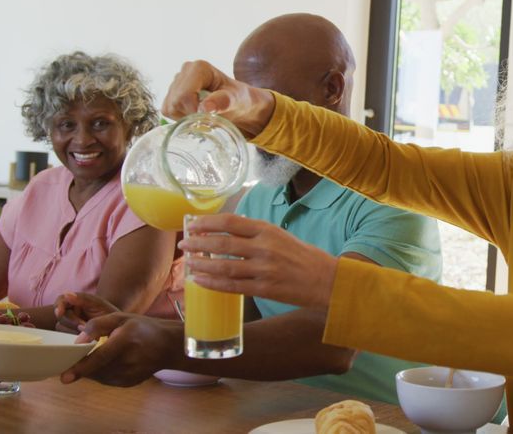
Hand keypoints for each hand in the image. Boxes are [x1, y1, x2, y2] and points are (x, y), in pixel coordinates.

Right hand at [54, 292, 120, 333]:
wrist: (117, 328)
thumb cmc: (109, 314)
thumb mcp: (99, 304)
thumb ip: (83, 299)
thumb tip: (67, 294)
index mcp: (76, 300)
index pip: (61, 300)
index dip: (58, 306)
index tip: (60, 312)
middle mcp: (71, 311)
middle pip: (61, 316)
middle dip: (72, 321)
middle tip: (84, 326)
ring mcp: (70, 324)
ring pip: (61, 327)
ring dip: (73, 330)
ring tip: (88, 332)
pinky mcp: (71, 335)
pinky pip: (64, 337)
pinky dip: (72, 337)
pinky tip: (83, 338)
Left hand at [60, 313, 181, 386]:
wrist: (168, 346)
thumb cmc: (142, 328)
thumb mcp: (121, 317)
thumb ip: (97, 325)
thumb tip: (77, 341)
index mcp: (126, 340)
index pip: (100, 357)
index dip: (82, 367)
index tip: (65, 377)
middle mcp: (128, 360)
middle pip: (96, 368)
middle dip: (82, 366)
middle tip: (73, 359)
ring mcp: (130, 374)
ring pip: (99, 376)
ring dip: (91, 369)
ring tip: (96, 356)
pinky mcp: (129, 382)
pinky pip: (107, 379)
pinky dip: (101, 373)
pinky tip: (108, 362)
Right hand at [161, 60, 275, 137]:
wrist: (238, 103)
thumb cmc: (239, 99)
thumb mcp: (238, 100)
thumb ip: (224, 101)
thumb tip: (205, 108)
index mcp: (199, 68)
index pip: (184, 95)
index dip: (193, 111)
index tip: (209, 116)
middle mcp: (185, 70)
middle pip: (175, 102)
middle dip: (190, 115)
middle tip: (208, 117)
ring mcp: (177, 81)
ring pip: (170, 107)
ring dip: (185, 117)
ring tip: (203, 114)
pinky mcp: (171, 92)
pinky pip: (167, 110)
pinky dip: (180, 117)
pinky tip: (195, 114)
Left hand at [179, 214, 338, 308]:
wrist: (328, 280)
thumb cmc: (305, 258)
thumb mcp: (282, 236)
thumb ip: (257, 234)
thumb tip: (227, 233)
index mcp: (268, 230)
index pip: (230, 222)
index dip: (207, 223)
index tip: (193, 224)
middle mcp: (265, 247)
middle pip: (222, 243)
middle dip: (198, 243)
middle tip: (185, 244)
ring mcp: (264, 269)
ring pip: (224, 266)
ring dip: (202, 264)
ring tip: (188, 264)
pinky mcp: (265, 289)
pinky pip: (232, 286)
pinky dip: (213, 283)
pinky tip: (200, 281)